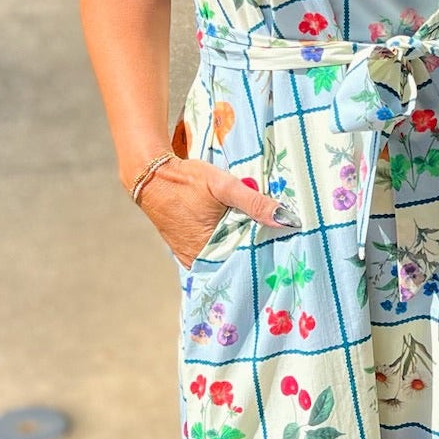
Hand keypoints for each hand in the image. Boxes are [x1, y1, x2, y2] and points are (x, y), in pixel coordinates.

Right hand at [133, 153, 297, 268]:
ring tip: (260, 237)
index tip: (283, 245)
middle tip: (277, 240)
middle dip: (254, 251)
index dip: (266, 253)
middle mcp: (199, 260)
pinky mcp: (185, 250)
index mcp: (209, 250)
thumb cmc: (186, 180)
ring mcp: (190, 257)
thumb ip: (255, 203)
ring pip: (224, 257)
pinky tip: (237, 234)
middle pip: (236, 260)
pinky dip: (224, 245)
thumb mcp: (224, 186)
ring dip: (240, 247)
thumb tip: (287, 219)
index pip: (247, 260)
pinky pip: (212, 253)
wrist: (152, 177)